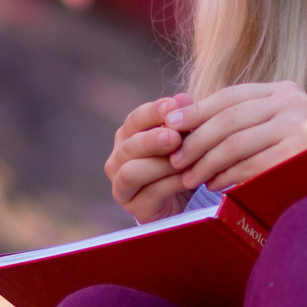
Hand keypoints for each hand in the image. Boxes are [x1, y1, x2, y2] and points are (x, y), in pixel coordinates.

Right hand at [106, 94, 193, 220]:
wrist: (185, 202)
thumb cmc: (182, 163)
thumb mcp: (185, 139)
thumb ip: (183, 120)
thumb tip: (182, 98)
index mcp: (127, 137)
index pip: (134, 120)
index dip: (153, 112)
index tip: (174, 105)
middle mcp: (118, 160)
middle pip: (130, 145)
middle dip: (153, 139)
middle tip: (175, 136)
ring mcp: (122, 186)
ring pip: (132, 171)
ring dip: (160, 164)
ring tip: (183, 160)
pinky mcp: (135, 208)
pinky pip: (151, 193)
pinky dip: (171, 184)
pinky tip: (189, 179)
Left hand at [167, 81, 306, 190]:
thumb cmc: (300, 159)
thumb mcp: (274, 128)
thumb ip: (240, 120)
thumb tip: (182, 113)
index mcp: (285, 91)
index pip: (230, 96)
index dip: (196, 110)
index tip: (169, 124)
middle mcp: (293, 102)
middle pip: (228, 118)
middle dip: (195, 140)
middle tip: (175, 158)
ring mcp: (299, 126)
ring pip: (234, 142)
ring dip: (206, 162)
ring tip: (190, 177)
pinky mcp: (298, 154)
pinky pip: (249, 165)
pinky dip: (226, 176)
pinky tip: (213, 185)